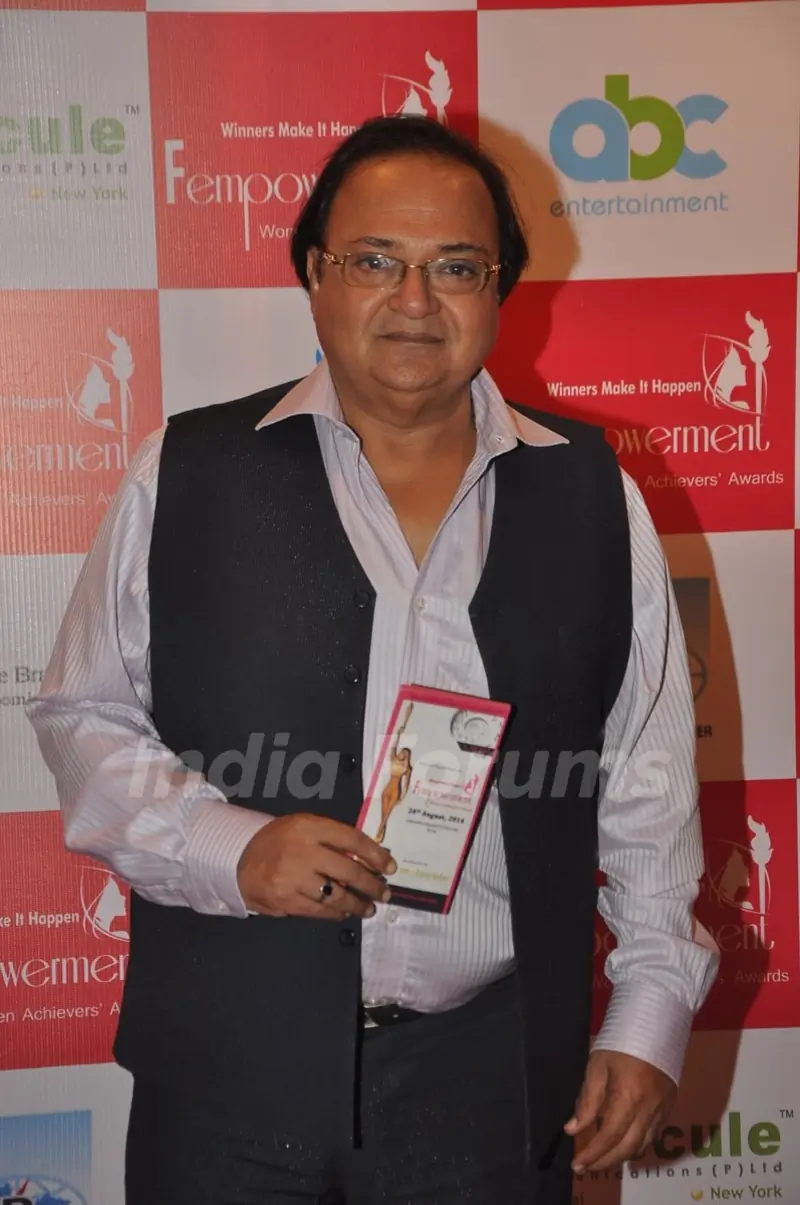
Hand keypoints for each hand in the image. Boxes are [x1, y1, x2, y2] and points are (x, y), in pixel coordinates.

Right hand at [237, 813, 396, 919]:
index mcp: (309, 827)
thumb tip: (367, 858)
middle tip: (385, 893)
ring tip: (369, 907)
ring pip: (336, 896)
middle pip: (348, 871)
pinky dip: (335, 913)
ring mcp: (293, 878)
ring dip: (357, 904)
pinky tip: (344, 912)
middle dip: (372, 885)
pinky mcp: (286, 901)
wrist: (238, 858)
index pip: (352, 839)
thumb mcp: (304, 827)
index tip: (390, 866)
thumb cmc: (278, 840)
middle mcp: (303, 851)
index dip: (375, 854)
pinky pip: (319, 911)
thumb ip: (332, 839)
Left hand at [565, 1050, 676, 1171]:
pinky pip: (653, 1135)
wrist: (654, 1024)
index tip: (577, 1164)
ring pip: (642, 1145)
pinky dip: (636, 1143)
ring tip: (600, 1157)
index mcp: (629, 1096)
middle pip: (627, 1148)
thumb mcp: (597, 1066)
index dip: (592, 1154)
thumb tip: (573, 1128)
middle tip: (586, 1166)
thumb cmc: (620, 1041)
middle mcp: (649, 1109)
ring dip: (621, 1156)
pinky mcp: (670, 1106)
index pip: (609, 1136)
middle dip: (605, 1161)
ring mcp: (663, 1110)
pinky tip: (621, 1141)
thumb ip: (587, 1100)